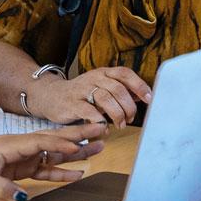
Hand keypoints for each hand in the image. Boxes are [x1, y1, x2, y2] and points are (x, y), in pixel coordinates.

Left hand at [0, 124, 107, 200]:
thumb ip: (1, 189)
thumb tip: (23, 200)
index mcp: (11, 145)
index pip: (40, 142)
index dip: (59, 143)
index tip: (78, 144)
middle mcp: (22, 147)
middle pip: (55, 139)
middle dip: (79, 134)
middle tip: (102, 128)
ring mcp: (24, 157)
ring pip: (56, 152)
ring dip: (77, 151)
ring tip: (99, 147)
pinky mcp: (23, 167)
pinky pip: (46, 168)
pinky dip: (62, 171)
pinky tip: (78, 173)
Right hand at [29, 66, 152, 126]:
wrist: (51, 96)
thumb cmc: (82, 95)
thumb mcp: (102, 88)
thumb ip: (121, 91)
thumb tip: (144, 96)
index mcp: (104, 73)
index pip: (125, 73)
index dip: (139, 85)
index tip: (149, 99)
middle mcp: (94, 78)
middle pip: (117, 89)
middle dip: (128, 106)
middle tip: (131, 119)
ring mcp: (82, 89)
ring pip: (105, 98)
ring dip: (117, 114)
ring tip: (120, 125)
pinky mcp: (72, 103)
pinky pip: (89, 111)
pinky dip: (99, 121)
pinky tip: (103, 128)